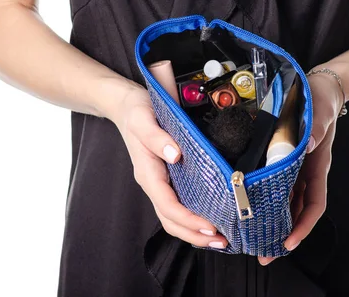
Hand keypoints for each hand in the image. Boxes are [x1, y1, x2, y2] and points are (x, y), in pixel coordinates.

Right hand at [112, 83, 228, 249]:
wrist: (125, 106)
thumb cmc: (136, 112)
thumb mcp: (143, 119)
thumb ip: (157, 137)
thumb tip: (175, 154)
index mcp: (148, 174)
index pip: (168, 206)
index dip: (189, 220)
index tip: (210, 227)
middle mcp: (153, 183)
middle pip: (171, 221)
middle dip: (195, 235)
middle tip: (223, 241)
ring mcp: (159, 183)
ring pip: (174, 218)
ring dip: (195, 231)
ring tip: (220, 237)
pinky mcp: (166, 180)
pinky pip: (178, 206)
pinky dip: (193, 218)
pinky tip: (210, 218)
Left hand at [258, 71, 342, 265]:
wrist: (318, 87)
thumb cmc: (320, 99)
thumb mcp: (319, 111)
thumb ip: (315, 127)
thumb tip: (306, 144)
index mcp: (316, 166)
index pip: (313, 205)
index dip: (303, 226)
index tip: (288, 243)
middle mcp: (305, 171)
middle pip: (296, 211)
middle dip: (283, 234)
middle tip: (264, 254)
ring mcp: (294, 167)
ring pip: (284, 202)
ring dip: (272, 221)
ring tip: (253, 240)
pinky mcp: (282, 159)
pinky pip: (275, 185)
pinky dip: (265, 199)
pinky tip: (251, 209)